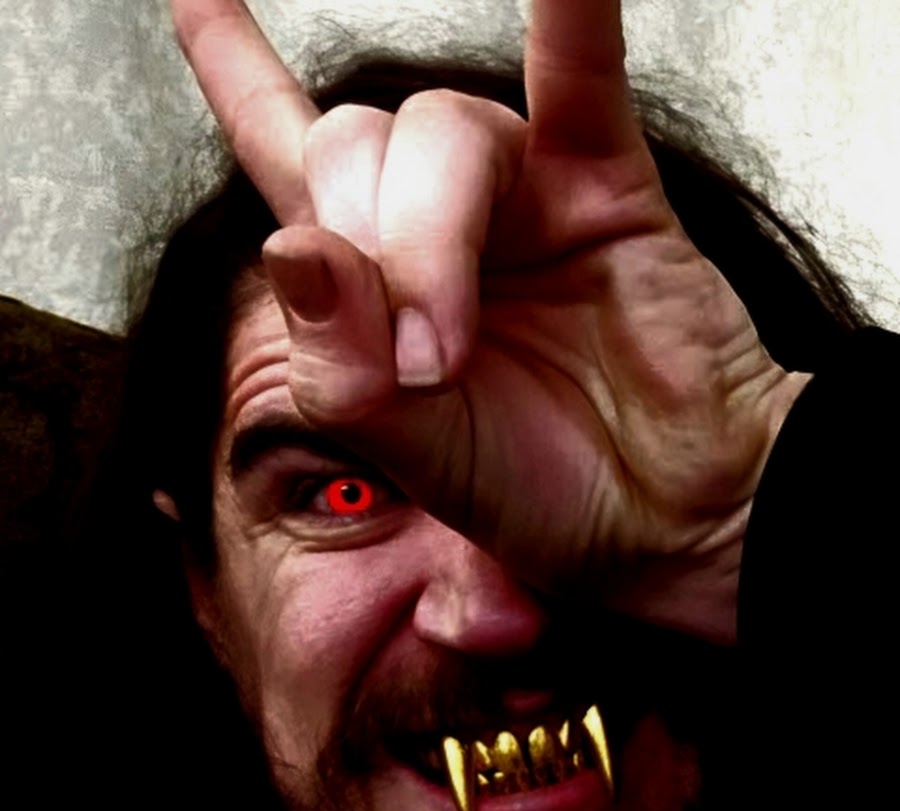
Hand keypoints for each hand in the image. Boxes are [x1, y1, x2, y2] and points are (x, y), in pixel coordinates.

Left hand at [172, 0, 808, 642]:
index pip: (286, 153)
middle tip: (417, 365)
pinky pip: (581, 80)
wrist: (654, 513)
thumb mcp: (408, 449)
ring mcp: (522, 195)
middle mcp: (437, 221)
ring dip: (432, 240)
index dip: (239, 74)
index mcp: (374, 280)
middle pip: (355, 145)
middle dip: (369, 248)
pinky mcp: (607, 187)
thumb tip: (291, 246)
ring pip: (442, 132)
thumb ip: (340, 362)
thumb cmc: (532, 487)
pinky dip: (571, 20)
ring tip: (453, 348)